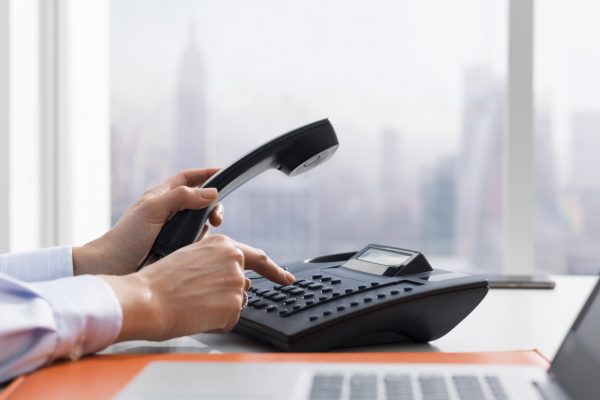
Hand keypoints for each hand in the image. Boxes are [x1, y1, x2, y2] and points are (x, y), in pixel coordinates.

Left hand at [73, 169, 224, 275]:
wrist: (111, 269)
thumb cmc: (125, 238)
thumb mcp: (153, 210)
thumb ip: (181, 197)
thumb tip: (211, 193)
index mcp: (160, 196)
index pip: (188, 178)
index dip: (205, 174)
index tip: (223, 172)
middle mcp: (168, 212)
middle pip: (199, 202)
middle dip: (211, 207)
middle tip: (216, 220)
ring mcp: (172, 232)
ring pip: (200, 224)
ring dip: (204, 230)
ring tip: (196, 240)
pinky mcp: (175, 250)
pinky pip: (195, 243)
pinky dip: (199, 245)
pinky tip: (193, 252)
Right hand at [101, 235, 295, 340]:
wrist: (148, 299)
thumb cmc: (161, 280)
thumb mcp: (191, 256)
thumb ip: (216, 261)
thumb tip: (229, 275)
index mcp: (225, 246)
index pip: (258, 259)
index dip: (275, 271)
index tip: (287, 278)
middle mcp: (236, 262)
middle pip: (243, 286)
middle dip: (228, 295)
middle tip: (200, 297)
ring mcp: (237, 285)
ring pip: (235, 304)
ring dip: (220, 308)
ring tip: (193, 302)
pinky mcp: (234, 307)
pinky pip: (229, 320)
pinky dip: (216, 322)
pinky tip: (197, 314)